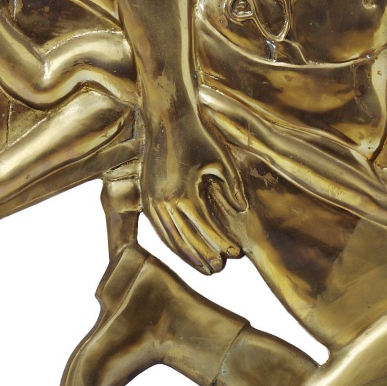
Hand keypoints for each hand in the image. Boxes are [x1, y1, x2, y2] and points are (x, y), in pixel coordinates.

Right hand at [141, 111, 242, 273]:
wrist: (166, 116)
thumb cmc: (198, 135)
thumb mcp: (221, 159)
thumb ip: (232, 186)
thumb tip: (240, 210)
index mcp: (185, 192)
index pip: (206, 228)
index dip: (222, 243)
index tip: (236, 255)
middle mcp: (165, 200)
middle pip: (187, 238)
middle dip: (205, 256)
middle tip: (219, 270)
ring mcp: (152, 198)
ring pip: (169, 236)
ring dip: (186, 254)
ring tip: (202, 268)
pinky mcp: (146, 194)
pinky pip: (157, 226)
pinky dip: (169, 241)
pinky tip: (180, 250)